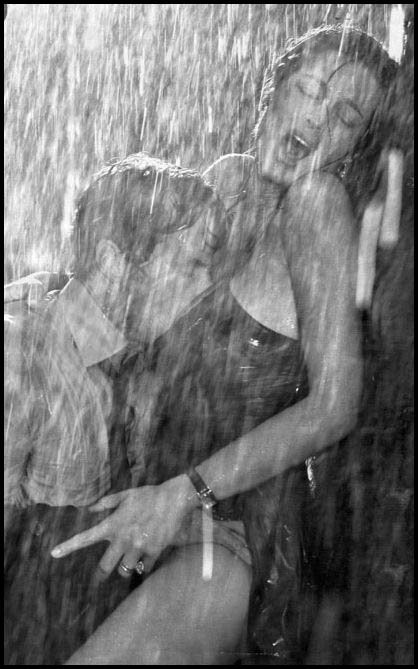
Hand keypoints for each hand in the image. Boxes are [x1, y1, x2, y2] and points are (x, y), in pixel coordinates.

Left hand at [50, 475, 195, 579]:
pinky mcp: (154, 551)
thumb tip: (91, 508)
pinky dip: (144, 566)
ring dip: (125, 568)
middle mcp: (123, 538)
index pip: (86, 537)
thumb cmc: (149, 495)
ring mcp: (139, 546)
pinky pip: (145, 567)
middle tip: (99, 577)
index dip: (69, 546)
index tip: (54, 553)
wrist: (174, 499)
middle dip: (102, 573)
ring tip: (128, 562)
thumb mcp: (126, 495)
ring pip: (125, 569)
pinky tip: (145, 559)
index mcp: (113, 524)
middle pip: (105, 566)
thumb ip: (107, 503)